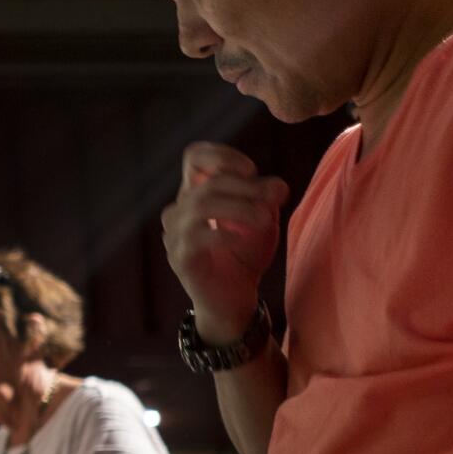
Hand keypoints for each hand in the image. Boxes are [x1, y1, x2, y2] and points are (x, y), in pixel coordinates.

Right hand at [162, 143, 289, 341]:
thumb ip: (267, 198)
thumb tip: (277, 186)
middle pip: (207, 182)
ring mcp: (175, 236)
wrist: (234, 298)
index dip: (222, 155)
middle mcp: (179, 211)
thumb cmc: (245, 254)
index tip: (251, 171)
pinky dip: (225, 233)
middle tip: (275, 199)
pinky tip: (242, 239)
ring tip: (266, 219)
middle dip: (246, 188)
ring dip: (239, 208)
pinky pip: (197, 237)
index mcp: (196, 194)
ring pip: (200, 205)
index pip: (194, 156)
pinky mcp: (179, 259)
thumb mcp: (263, 218)